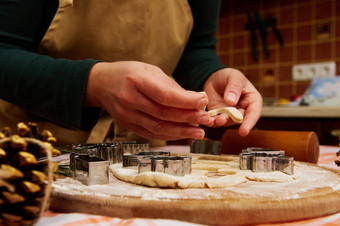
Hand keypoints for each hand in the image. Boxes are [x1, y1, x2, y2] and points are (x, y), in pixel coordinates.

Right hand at [85, 61, 213, 139]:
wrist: (102, 84)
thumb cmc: (129, 73)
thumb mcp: (149, 70)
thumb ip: (170, 86)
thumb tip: (194, 100)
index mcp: (136, 80)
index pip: (164, 95)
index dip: (185, 101)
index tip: (203, 101)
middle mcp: (130, 99)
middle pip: (163, 114)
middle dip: (188, 118)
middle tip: (206, 120)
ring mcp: (127, 115)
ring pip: (158, 128)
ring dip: (181, 131)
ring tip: (199, 132)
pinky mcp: (128, 125)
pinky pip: (151, 133)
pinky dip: (169, 135)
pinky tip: (183, 134)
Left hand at [203, 68, 262, 135]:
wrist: (214, 78)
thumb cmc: (229, 76)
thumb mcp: (234, 77)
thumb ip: (234, 87)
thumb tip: (232, 102)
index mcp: (252, 100)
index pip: (253, 113)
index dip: (249, 123)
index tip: (244, 131)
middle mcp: (242, 110)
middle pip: (239, 120)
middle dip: (231, 122)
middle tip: (222, 119)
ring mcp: (229, 114)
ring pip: (226, 122)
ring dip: (220, 122)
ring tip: (214, 119)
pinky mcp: (218, 115)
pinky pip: (215, 121)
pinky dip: (211, 121)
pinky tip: (207, 119)